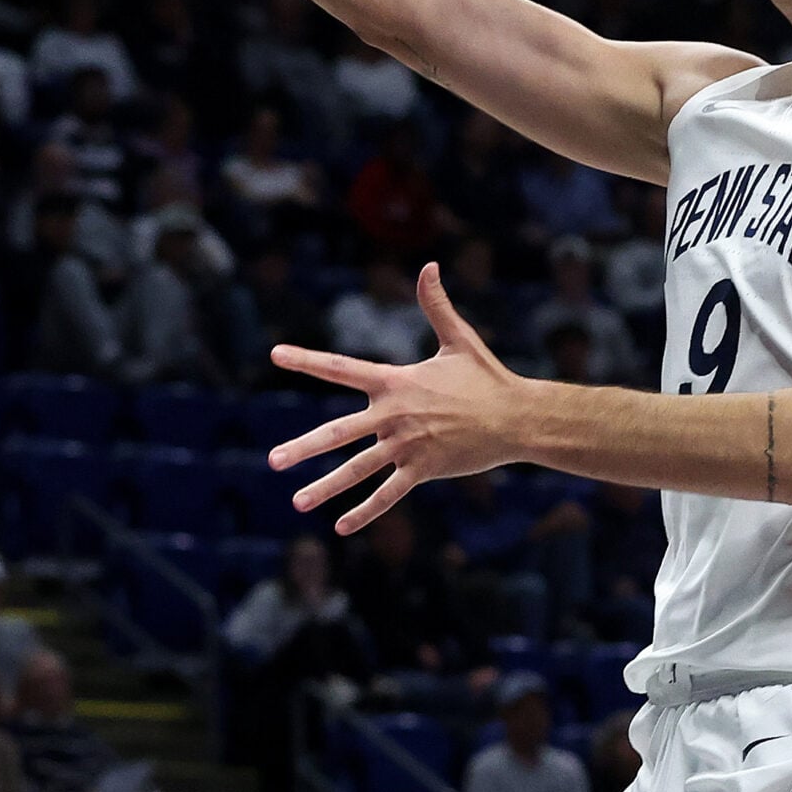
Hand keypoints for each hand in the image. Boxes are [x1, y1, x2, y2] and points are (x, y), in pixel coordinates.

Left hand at [269, 262, 531, 534]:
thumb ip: (436, 305)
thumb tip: (429, 265)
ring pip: (359, 469)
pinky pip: (389, 493)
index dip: (307, 360)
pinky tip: (342, 526)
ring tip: (297, 502)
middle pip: (340, 432)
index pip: (342, 369)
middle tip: (273, 460)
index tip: (275, 354)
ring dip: (326, 487)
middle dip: (303, 448)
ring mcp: (408, 445)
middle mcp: (396, 414)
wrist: (518, 416)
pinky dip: (365, 511)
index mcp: (397, 382)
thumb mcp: (459, 339)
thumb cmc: (487, 377)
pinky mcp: (424, 469)